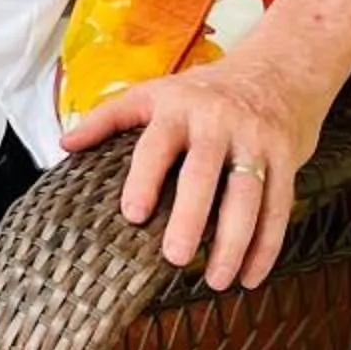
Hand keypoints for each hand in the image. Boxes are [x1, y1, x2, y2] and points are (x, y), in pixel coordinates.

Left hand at [61, 59, 324, 290]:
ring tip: (218, 281)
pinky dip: (267, 245)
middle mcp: (218, 122)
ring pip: (248, 196)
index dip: (145, 179)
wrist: (279, 68)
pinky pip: (278, 206)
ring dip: (235, 242)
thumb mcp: (153, 92)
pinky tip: (251, 275)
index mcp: (177, 107)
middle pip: (204, 174)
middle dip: (191, 217)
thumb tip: (64, 145)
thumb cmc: (202, 91)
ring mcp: (256, 141)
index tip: (133, 214)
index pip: (157, 145)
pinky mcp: (286, 158)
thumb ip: (109, 118)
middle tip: (175, 257)